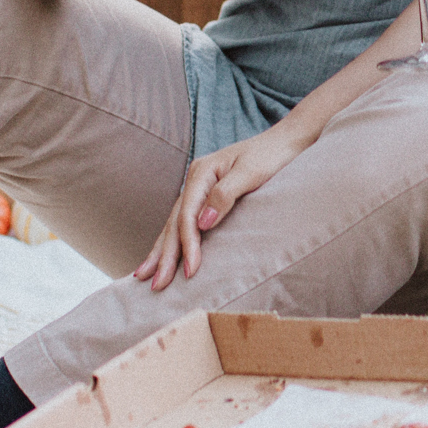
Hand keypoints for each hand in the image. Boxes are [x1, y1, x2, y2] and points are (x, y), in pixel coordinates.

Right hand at [135, 121, 313, 289]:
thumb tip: (202, 224)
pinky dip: (173, 239)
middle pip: (174, 222)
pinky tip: (164, 254)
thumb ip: (225, 195)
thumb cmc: (270, 156)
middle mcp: (195, 179)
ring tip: (144, 274)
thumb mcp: (251, 173)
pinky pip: (184, 220)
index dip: (187, 245)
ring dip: (161, 250)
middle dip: (164, 255)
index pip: (187, 215)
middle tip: (156, 285)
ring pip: (174, 223)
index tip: (191, 271)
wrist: (283, 142)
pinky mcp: (206, 194)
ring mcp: (198, 187)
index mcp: (202, 172)